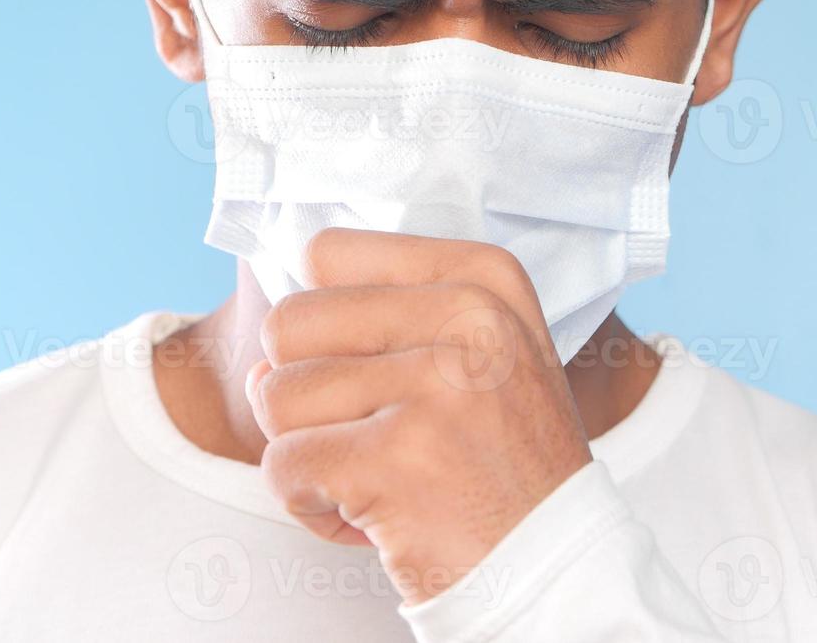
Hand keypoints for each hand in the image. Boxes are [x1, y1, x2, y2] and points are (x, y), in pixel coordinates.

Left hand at [247, 227, 593, 604]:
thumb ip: (375, 326)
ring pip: (276, 396)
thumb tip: (259, 367)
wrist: (557, 562)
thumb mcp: (476, 354)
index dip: (326, 324)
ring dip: (308, 453)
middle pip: (289, 324)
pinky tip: (371, 515)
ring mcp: (436, 385)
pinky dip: (308, 503)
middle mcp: (469, 317)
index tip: (379, 371)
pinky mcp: (397, 459)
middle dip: (306, 394)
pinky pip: (282, 465)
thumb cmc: (499, 460)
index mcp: (483, 278)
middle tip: (372, 435)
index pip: (326, 254)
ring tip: (376, 475)